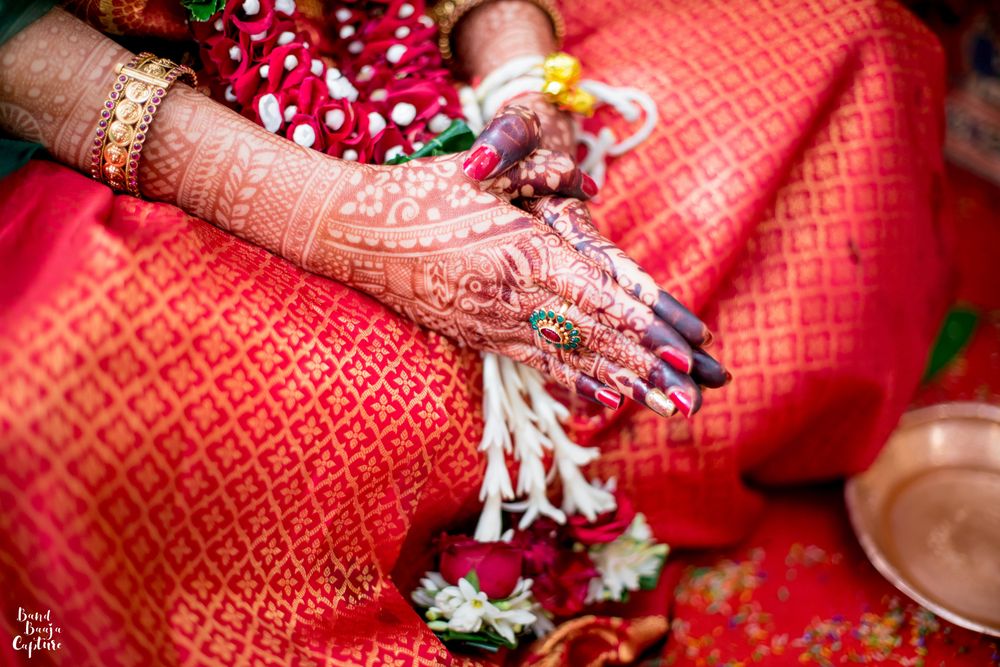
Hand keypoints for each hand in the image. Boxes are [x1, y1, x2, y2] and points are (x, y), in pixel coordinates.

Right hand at [304, 107, 724, 416]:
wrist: (351, 235)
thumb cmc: (417, 194)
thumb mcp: (482, 172)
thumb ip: (537, 178)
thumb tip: (586, 185)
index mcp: (521, 250)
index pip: (596, 294)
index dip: (642, 324)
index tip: (683, 347)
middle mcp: (512, 293)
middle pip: (591, 336)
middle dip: (645, 366)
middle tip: (691, 394)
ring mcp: (492, 321)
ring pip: (568, 357)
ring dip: (620, 382)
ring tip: (662, 406)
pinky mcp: (475, 336)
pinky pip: (533, 363)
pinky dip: (573, 381)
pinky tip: (601, 399)